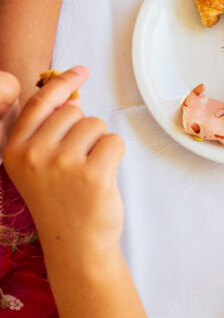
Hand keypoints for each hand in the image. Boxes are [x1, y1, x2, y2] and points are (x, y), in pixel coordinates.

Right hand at [1, 66, 125, 256]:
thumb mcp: (39, 166)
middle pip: (74, 112)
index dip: (62, 83)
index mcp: (15, 150)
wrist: (75, 245)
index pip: (40, 103)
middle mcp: (33, 153)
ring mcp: (62, 163)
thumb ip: (48, 132)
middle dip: (84, 130)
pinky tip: (103, 176)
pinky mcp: (91, 173)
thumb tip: (72, 95)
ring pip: (96, 125)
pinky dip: (115, 155)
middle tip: (79, 162)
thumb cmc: (61, 202)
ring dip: (100, 143)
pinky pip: (114, 141)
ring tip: (89, 171)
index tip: (80, 71)